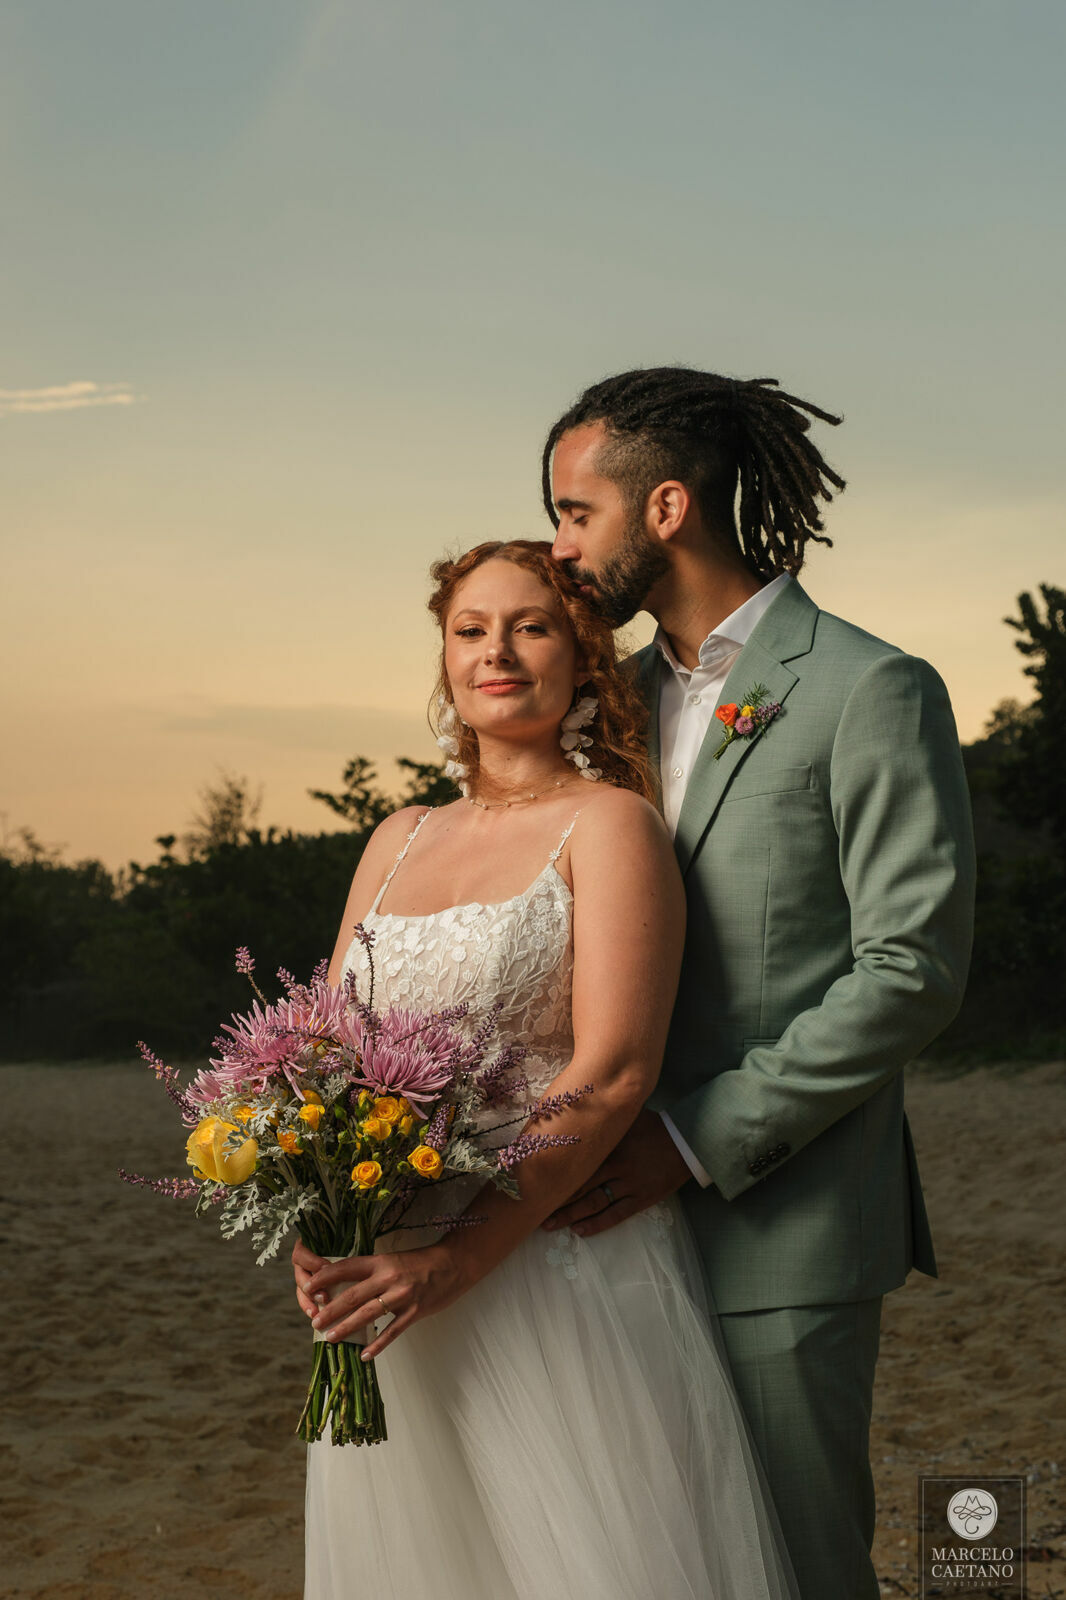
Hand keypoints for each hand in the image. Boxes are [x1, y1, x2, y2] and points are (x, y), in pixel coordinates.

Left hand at [291, 1237, 467, 1359]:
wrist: (453, 1264)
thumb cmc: (420, 1263)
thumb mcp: (392, 1261)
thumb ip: (371, 1272)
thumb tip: (343, 1286)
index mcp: (380, 1262)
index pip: (346, 1268)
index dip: (325, 1277)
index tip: (308, 1288)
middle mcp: (388, 1277)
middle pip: (352, 1295)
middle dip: (330, 1310)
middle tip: (314, 1322)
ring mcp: (402, 1295)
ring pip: (368, 1314)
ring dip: (347, 1328)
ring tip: (330, 1338)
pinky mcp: (415, 1311)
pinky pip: (393, 1331)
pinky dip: (378, 1344)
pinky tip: (365, 1355)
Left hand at [541, 1109, 691, 1238]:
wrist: (686, 1141)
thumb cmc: (653, 1126)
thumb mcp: (626, 1115)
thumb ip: (603, 1116)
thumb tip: (576, 1108)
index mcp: (608, 1145)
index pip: (574, 1162)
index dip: (554, 1174)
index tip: (534, 1182)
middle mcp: (615, 1166)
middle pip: (579, 1186)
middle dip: (555, 1199)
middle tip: (533, 1209)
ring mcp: (628, 1185)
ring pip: (593, 1203)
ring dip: (570, 1215)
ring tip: (549, 1225)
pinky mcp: (641, 1198)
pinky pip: (616, 1214)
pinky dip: (597, 1224)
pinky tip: (580, 1230)